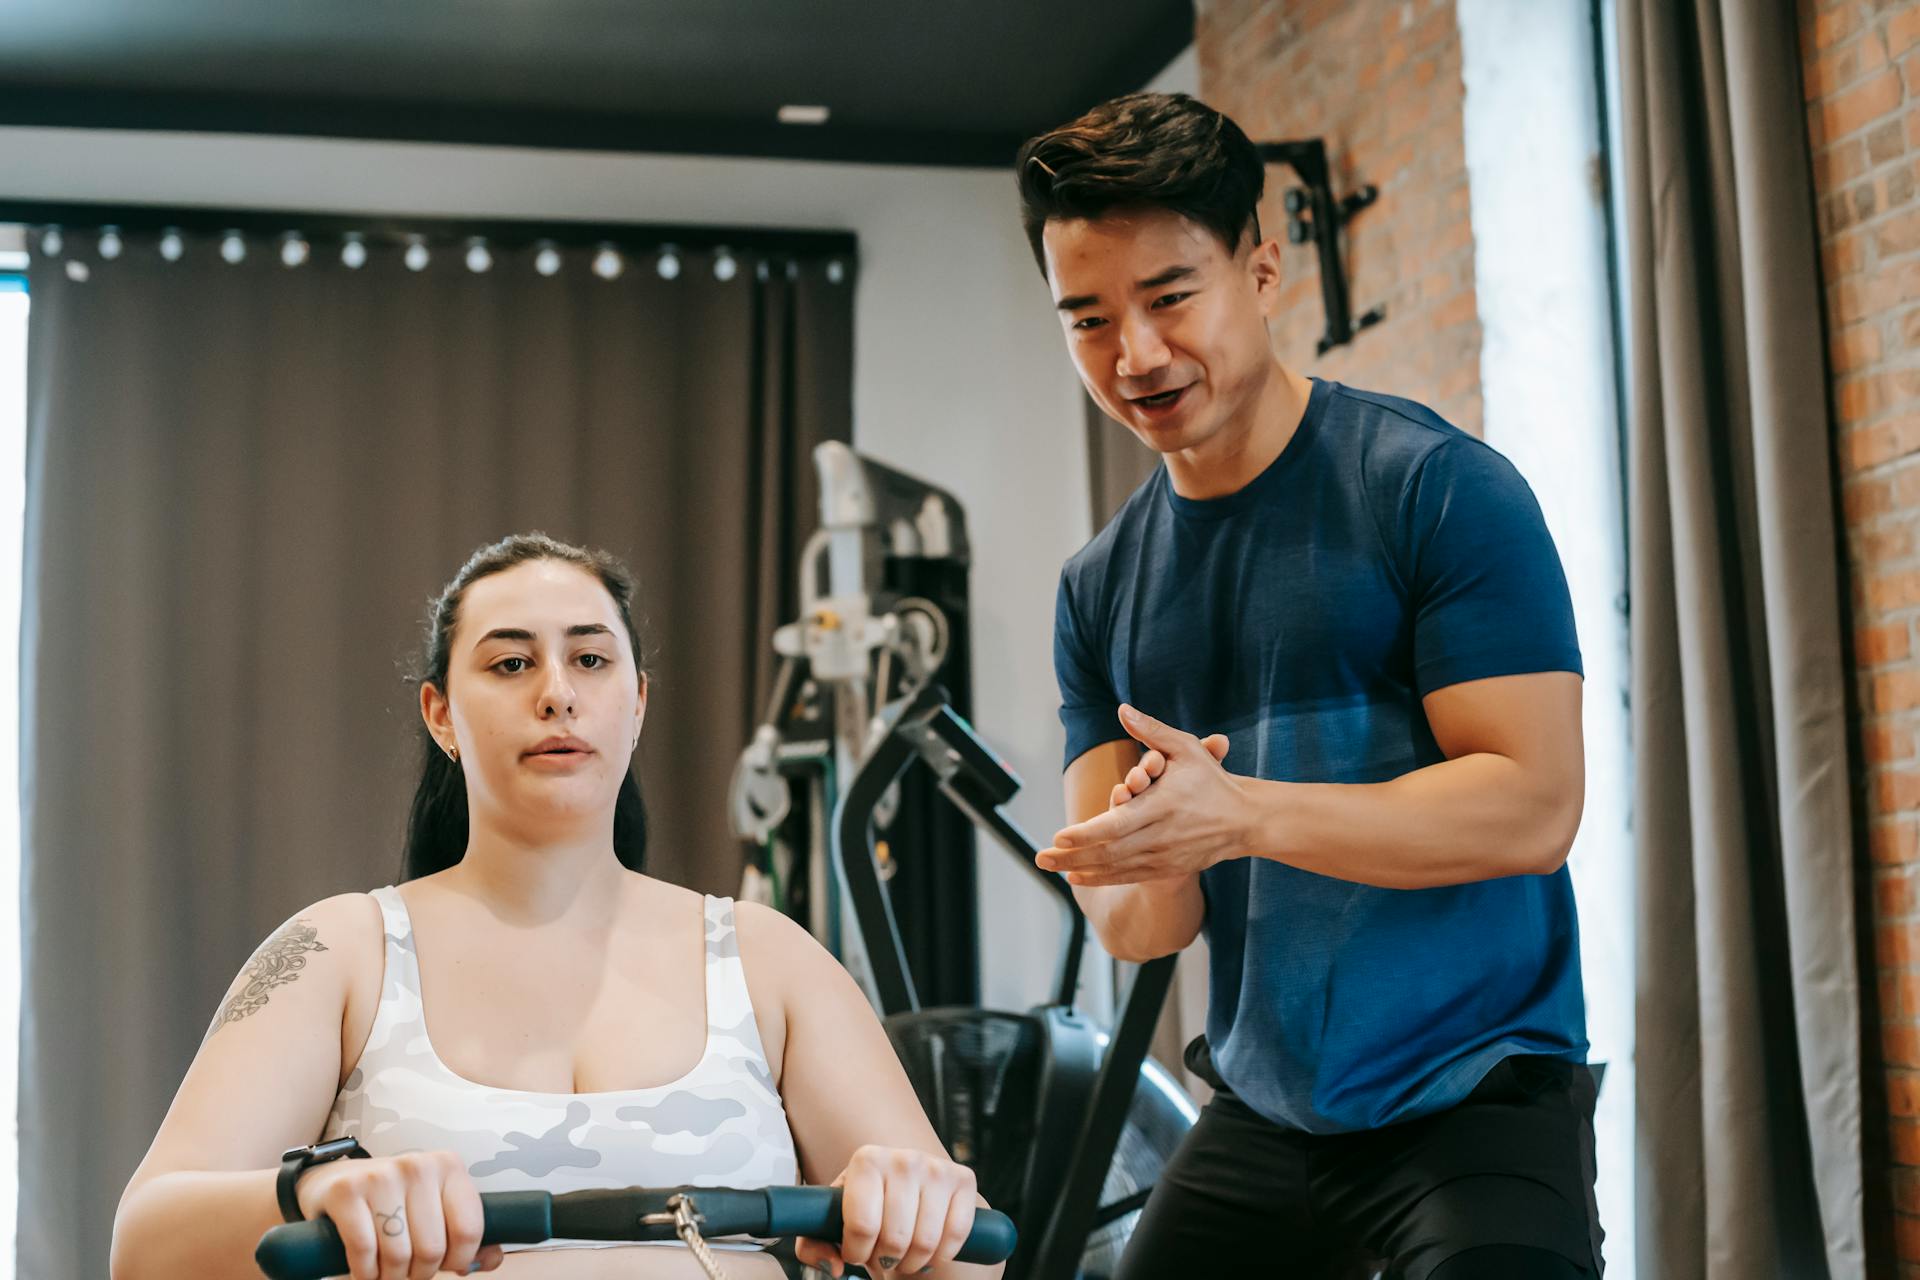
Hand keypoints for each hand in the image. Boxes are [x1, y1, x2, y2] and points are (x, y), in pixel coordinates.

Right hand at [296, 1149, 502, 1279]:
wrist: (334, 1183)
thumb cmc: (394, 1203)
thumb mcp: (435, 1210)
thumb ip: (466, 1235)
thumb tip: (492, 1260)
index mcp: (449, 1167)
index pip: (469, 1229)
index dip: (458, 1260)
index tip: (445, 1266)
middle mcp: (418, 1165)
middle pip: (432, 1249)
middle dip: (420, 1274)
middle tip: (408, 1272)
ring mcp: (381, 1176)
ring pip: (398, 1255)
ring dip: (391, 1277)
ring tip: (386, 1272)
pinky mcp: (347, 1191)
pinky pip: (363, 1251)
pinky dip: (365, 1272)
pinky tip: (365, 1270)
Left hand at [793, 1145, 978, 1276]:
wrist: (911, 1187)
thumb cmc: (869, 1206)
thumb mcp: (833, 1221)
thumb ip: (813, 1244)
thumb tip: (835, 1265)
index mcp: (866, 1160)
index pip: (861, 1224)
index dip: (857, 1252)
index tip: (856, 1253)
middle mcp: (904, 1158)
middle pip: (895, 1238)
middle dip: (885, 1260)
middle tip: (881, 1257)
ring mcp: (937, 1167)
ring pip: (926, 1241)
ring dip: (913, 1263)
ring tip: (903, 1258)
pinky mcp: (964, 1179)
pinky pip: (955, 1235)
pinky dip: (942, 1255)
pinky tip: (929, 1253)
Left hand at [1039, 705, 1248, 885]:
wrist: (1245, 821)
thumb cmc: (1212, 780)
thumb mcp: (1186, 748)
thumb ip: (1151, 731)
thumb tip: (1122, 708)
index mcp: (1162, 807)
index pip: (1117, 825)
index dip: (1086, 834)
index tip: (1058, 837)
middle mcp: (1160, 836)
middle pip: (1108, 852)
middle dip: (1070, 856)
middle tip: (1039, 857)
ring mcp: (1163, 856)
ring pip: (1115, 868)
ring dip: (1079, 868)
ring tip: (1048, 867)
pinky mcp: (1166, 869)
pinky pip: (1128, 876)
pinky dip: (1101, 877)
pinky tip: (1077, 876)